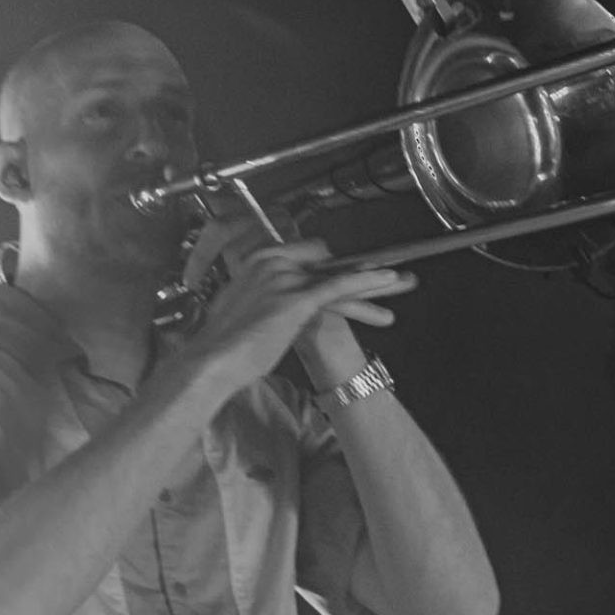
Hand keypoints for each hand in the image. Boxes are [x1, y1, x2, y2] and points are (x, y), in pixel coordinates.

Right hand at [183, 212, 415, 330]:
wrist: (212, 361)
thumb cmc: (222, 344)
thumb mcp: (241, 310)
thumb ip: (259, 297)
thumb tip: (266, 304)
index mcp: (258, 261)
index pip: (307, 254)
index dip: (332, 266)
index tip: (350, 271)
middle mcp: (273, 262)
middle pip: (328, 260)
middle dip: (361, 267)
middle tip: (390, 273)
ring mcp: (285, 278)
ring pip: (339, 273)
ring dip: (374, 280)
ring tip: (402, 282)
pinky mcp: (297, 299)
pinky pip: (339, 285)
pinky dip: (366, 281)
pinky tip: (387, 280)